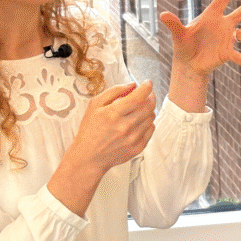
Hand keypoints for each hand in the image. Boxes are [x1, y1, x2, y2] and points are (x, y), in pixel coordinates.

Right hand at [49, 81, 157, 216]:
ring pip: (151, 117)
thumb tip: (133, 85)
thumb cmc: (90, 130)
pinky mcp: (138, 147)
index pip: (139, 97)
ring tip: (139, 108)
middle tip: (146, 93)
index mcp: (113, 114)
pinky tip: (138, 121)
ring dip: (149, 109)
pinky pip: (151, 129)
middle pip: (149, 106)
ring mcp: (133, 138)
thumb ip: (114, 91)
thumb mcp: (95, 105)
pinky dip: (147, 122)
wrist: (89, 157)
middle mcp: (125, 127)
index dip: (147, 87)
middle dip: (150, 96)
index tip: (147, 83)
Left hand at [159, 0, 240, 75]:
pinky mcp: (227, 52)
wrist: (188, 63)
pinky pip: (236, 55)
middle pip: (240, 12)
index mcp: (211, 16)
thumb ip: (174, 24)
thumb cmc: (183, 45)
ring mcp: (227, 38)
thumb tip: (163, 15)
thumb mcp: (178, 34)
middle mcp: (222, 25)